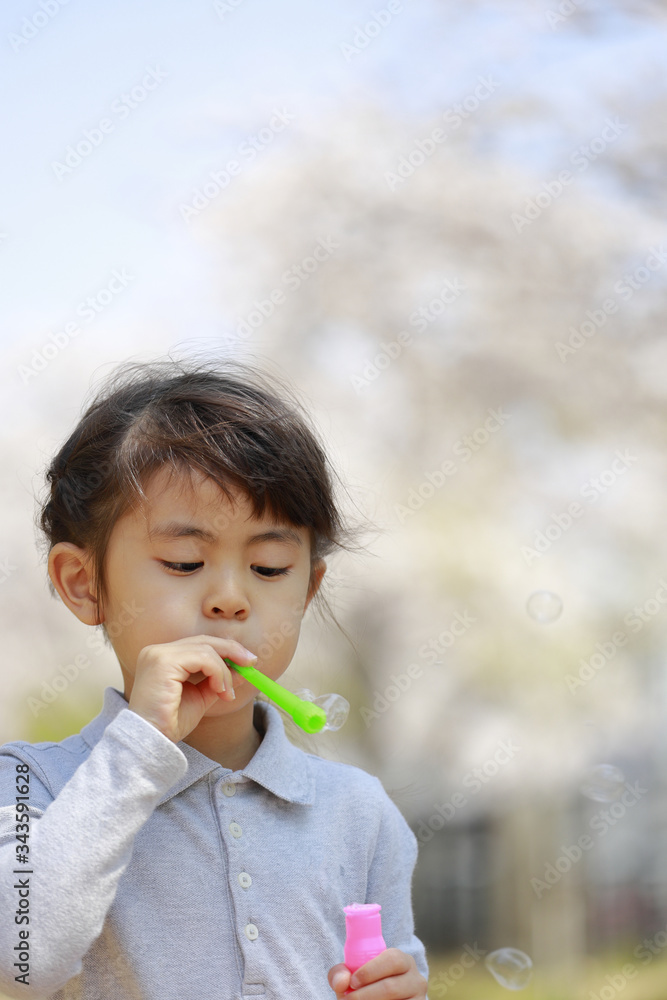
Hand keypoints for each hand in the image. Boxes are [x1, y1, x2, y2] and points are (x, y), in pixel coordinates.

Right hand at [128, 634, 257, 742]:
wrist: (152, 742)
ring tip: (227, 693)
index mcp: (163, 657)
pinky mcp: (163, 662)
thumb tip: (242, 669)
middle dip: (232, 651)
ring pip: (206, 649)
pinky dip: (218, 672)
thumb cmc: (171, 723)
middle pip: (203, 640)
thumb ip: (217, 680)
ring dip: (224, 671)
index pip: (199, 644)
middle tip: (251, 663)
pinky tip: (220, 690)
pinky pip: (202, 658)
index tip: (247, 661)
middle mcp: (157, 651)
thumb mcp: (200, 697)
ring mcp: (158, 654)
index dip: (226, 649)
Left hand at [329, 949, 427, 998]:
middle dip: (365, 994)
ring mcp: (418, 999)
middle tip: (348, 999)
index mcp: (403, 960)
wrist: (381, 998)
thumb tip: (342, 981)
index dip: (370, 971)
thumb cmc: (365, 985)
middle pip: (391, 987)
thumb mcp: (353, 975)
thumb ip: (340, 973)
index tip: (352, 981)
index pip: (392, 959)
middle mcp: (415, 979)